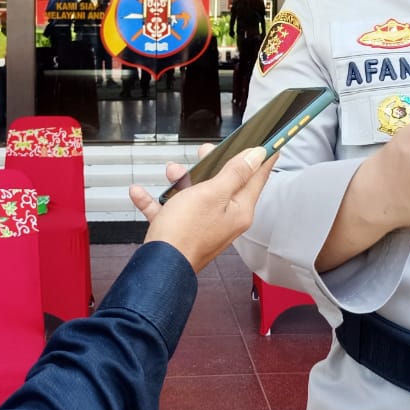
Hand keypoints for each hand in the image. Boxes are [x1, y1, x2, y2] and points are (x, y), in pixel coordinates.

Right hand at [128, 145, 275, 272]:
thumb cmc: (186, 232)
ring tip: (171, 171)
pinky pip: (169, 210)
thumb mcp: (213, 193)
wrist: (159, 266)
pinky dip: (155, 201)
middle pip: (224, 183)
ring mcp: (202, 226)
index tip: (270, 143)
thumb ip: (235, 173)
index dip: (262, 158)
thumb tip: (257, 156)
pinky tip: (140, 193)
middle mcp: (224, 219)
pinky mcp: (181, 232)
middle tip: (207, 151)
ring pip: (195, 194)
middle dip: (213, 165)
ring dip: (180, 181)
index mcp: (239, 210)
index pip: (257, 178)